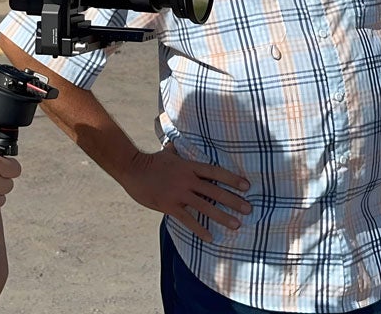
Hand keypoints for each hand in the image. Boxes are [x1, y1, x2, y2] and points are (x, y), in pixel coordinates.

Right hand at [121, 146, 250, 241]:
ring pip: (206, 206)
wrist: (132, 169)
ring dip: (222, 216)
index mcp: (189, 166)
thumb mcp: (167, 153)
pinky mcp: (169, 205)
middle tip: (249, 209)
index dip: (232, 179)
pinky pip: (188, 219)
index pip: (215, 172)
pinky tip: (210, 237)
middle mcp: (187, 179)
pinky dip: (200, 229)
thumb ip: (176, 150)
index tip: (247, 186)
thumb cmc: (150, 161)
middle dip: (234, 200)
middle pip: (215, 191)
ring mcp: (179, 193)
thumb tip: (177, 142)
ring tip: (236, 225)